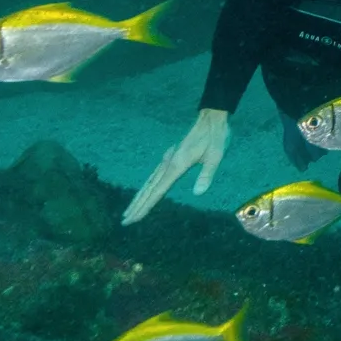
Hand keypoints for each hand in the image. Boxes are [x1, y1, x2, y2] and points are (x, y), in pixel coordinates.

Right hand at [123, 108, 229, 224]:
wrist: (210, 119)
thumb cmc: (215, 137)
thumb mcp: (216, 155)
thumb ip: (206, 174)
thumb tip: (198, 193)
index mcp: (176, 165)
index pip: (157, 191)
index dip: (145, 206)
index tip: (134, 218)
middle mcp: (167, 164)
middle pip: (148, 189)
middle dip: (136, 206)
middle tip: (125, 221)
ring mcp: (167, 160)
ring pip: (148, 183)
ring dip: (138, 198)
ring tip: (128, 211)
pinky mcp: (170, 158)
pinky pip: (153, 177)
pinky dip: (146, 188)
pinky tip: (143, 193)